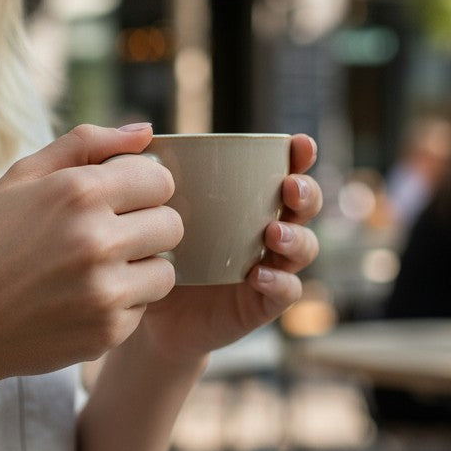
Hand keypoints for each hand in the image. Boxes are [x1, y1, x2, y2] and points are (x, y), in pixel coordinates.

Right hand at [0, 123, 181, 409]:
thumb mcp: (19, 178)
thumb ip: (85, 145)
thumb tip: (145, 131)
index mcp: (77, 192)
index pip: (159, 178)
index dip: (141, 187)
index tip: (119, 200)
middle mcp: (97, 239)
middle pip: (172, 224)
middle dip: (147, 227)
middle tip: (110, 237)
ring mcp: (104, 290)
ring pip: (166, 271)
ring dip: (140, 269)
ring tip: (96, 270)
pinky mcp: (108, 331)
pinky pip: (143, 308)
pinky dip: (120, 304)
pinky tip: (79, 300)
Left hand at [132, 133, 321, 366]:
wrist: (150, 319)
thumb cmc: (155, 256)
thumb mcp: (153, 214)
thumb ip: (153, 176)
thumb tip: (144, 132)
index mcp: (248, 203)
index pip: (285, 172)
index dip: (299, 157)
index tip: (299, 143)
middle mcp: (266, 231)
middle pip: (304, 207)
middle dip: (306, 193)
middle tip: (289, 188)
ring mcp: (269, 267)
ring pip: (304, 248)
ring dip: (296, 237)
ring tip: (273, 232)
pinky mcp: (261, 304)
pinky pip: (286, 291)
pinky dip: (279, 282)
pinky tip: (258, 275)